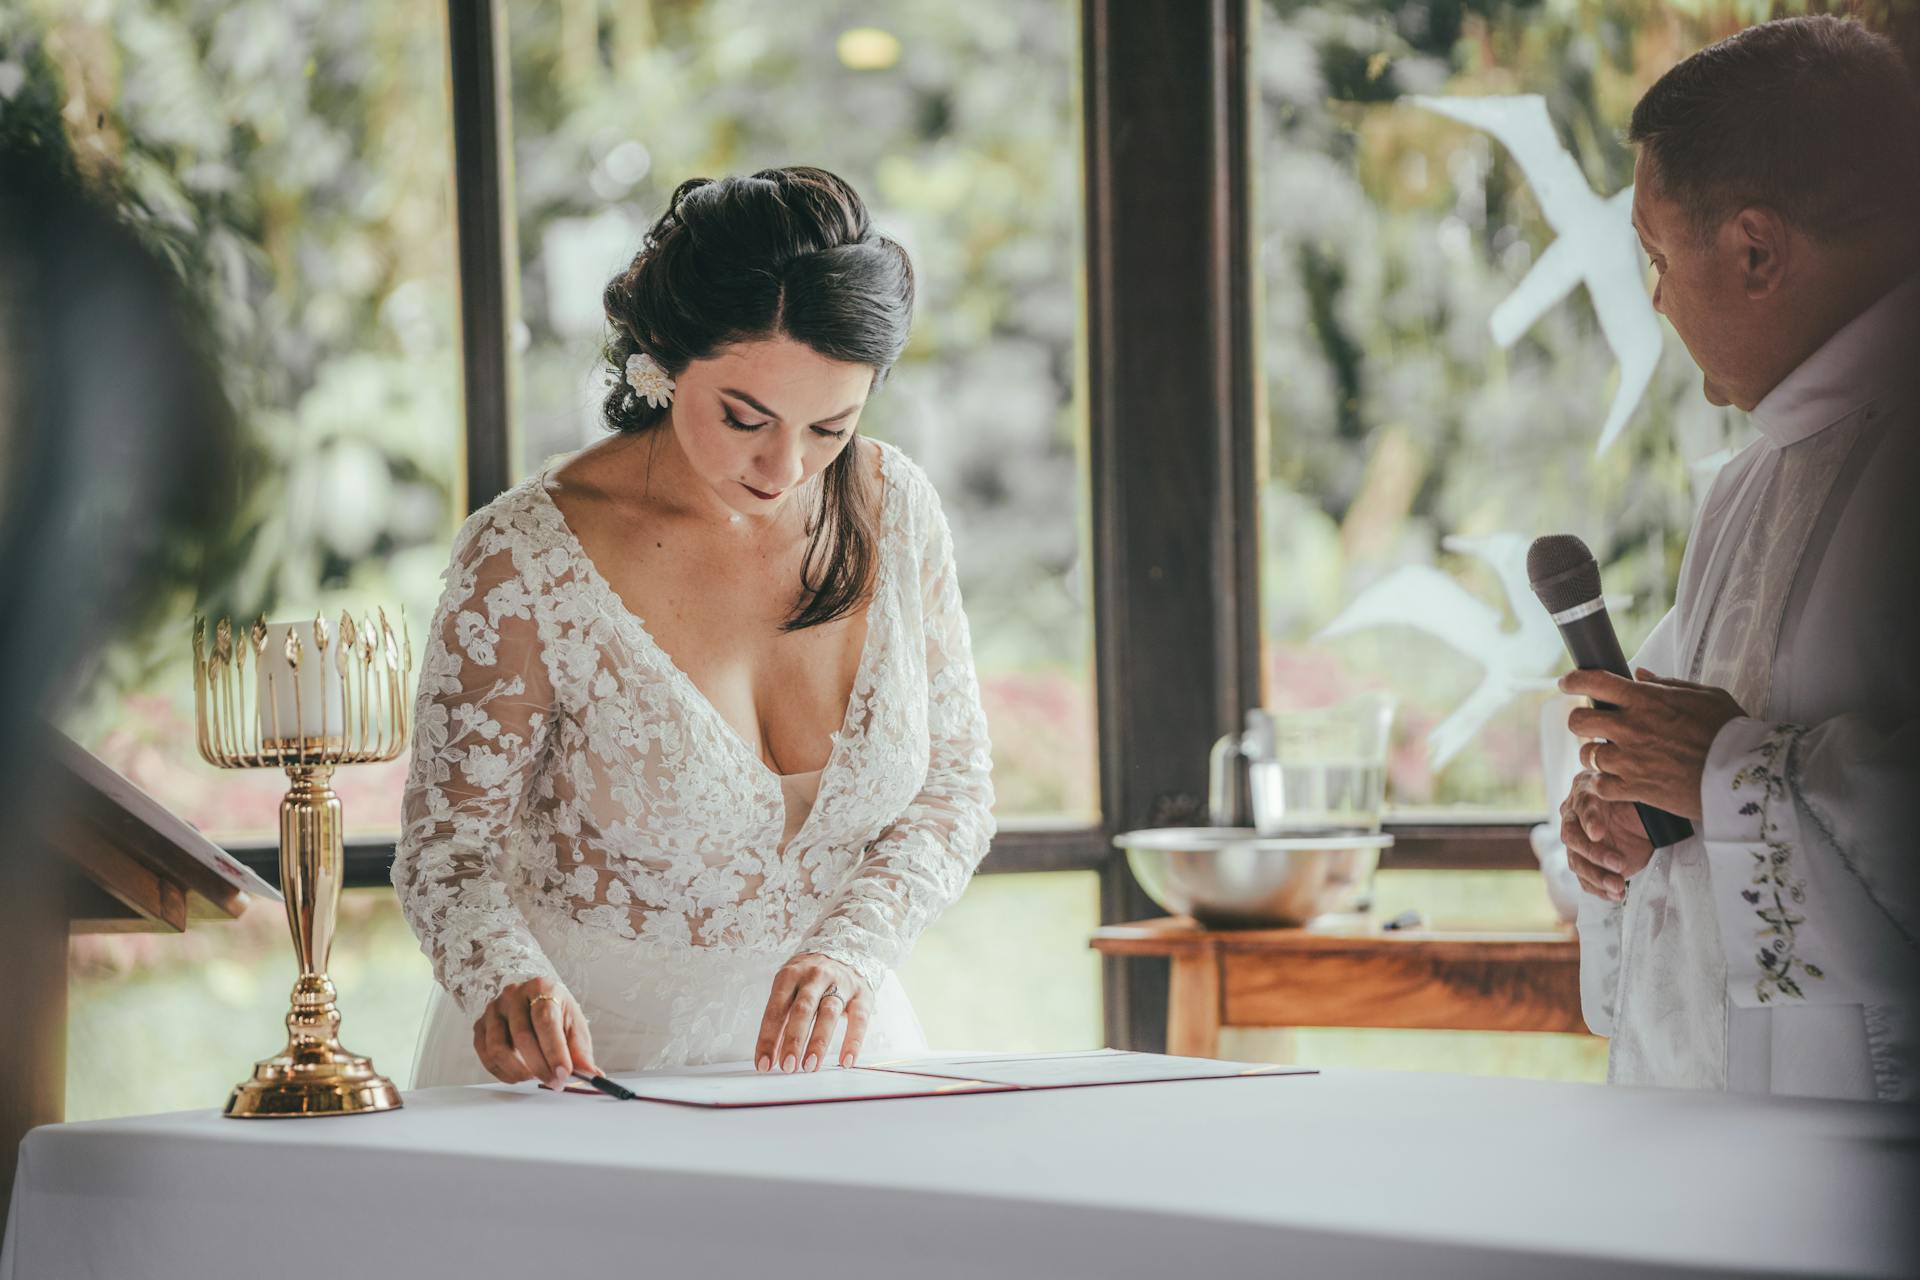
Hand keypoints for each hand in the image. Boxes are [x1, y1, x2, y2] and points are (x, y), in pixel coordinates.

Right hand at [473, 977, 599, 1088]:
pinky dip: (502, 1072)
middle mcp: (514, 994)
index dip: (554, 1051)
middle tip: (555, 1083)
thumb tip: (593, 1076)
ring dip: (519, 1071)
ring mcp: (494, 1008)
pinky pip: (486, 1055)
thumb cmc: (558, 1014)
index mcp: (542, 987)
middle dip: (540, 1067)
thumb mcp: (575, 1027)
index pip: (545, 1020)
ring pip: (498, 1048)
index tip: (564, 1074)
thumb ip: (581, 1052)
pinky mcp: (480, 1024)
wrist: (536, 1001)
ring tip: (536, 1077)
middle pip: (522, 1036)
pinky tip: (519, 1075)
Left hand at [755, 953, 869, 1072]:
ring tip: (810, 1066)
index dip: (768, 1038)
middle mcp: (815, 977)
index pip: (775, 1010)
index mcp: (790, 975)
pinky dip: (853, 1041)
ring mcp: (840, 984)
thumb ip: (782, 1018)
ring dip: (818, 1042)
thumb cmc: (810, 978)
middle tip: (787, 1066)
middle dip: (793, 1040)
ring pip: (828, 1014)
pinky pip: (859, 1019)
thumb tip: (771, 1054)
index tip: (764, 1064)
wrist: (845, 951)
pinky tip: (846, 1060)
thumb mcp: (790, 987)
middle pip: (802, 1010)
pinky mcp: (862, 994)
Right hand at [1560, 768, 1652, 901]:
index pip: (1581, 808)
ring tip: (1618, 886)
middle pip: (1572, 839)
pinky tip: (1616, 894)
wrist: (1648, 820)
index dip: (1589, 821)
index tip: (1599, 834)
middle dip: (1594, 854)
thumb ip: (1623, 791)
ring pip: (1577, 863)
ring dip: (1597, 876)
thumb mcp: (1633, 791)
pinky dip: (1600, 889)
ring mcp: (1579, 844)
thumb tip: (1615, 791)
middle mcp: (1574, 820)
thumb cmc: (1637, 801)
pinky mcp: (1588, 864)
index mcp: (1584, 795)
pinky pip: (1586, 880)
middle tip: (1618, 864)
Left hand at [1561, 668, 1745, 821]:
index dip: (1573, 680)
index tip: (1567, 683)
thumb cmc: (1728, 730)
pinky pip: (1600, 785)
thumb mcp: (1704, 695)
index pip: (1593, 681)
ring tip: (1610, 756)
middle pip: (1578, 721)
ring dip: (1594, 755)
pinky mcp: (1634, 788)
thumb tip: (1640, 674)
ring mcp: (1629, 759)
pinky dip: (1604, 784)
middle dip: (1580, 722)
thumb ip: (1666, 684)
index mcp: (1645, 699)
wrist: (1743, 773)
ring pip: (1586, 754)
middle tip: (1593, 726)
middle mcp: (1630, 727)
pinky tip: (1616, 781)